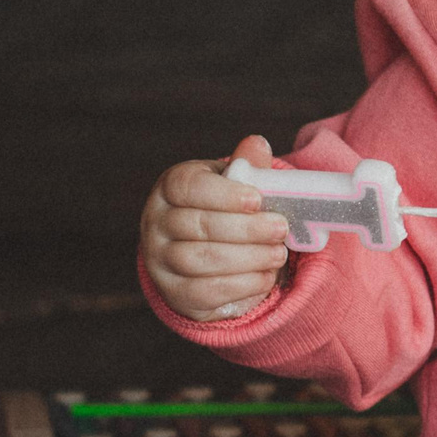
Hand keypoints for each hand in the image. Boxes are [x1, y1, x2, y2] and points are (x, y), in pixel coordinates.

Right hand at [140, 135, 294, 321]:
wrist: (215, 256)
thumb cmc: (229, 211)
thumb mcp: (238, 186)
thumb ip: (248, 167)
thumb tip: (256, 144)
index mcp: (172, 188)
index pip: (187, 187)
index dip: (222, 194)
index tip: (256, 199)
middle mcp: (157, 222)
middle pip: (197, 226)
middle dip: (245, 229)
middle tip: (280, 228)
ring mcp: (160, 259)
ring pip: (200, 260)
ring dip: (246, 258)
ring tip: (278, 254)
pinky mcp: (174, 293)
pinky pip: (205, 291)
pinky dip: (241, 285)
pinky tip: (266, 276)